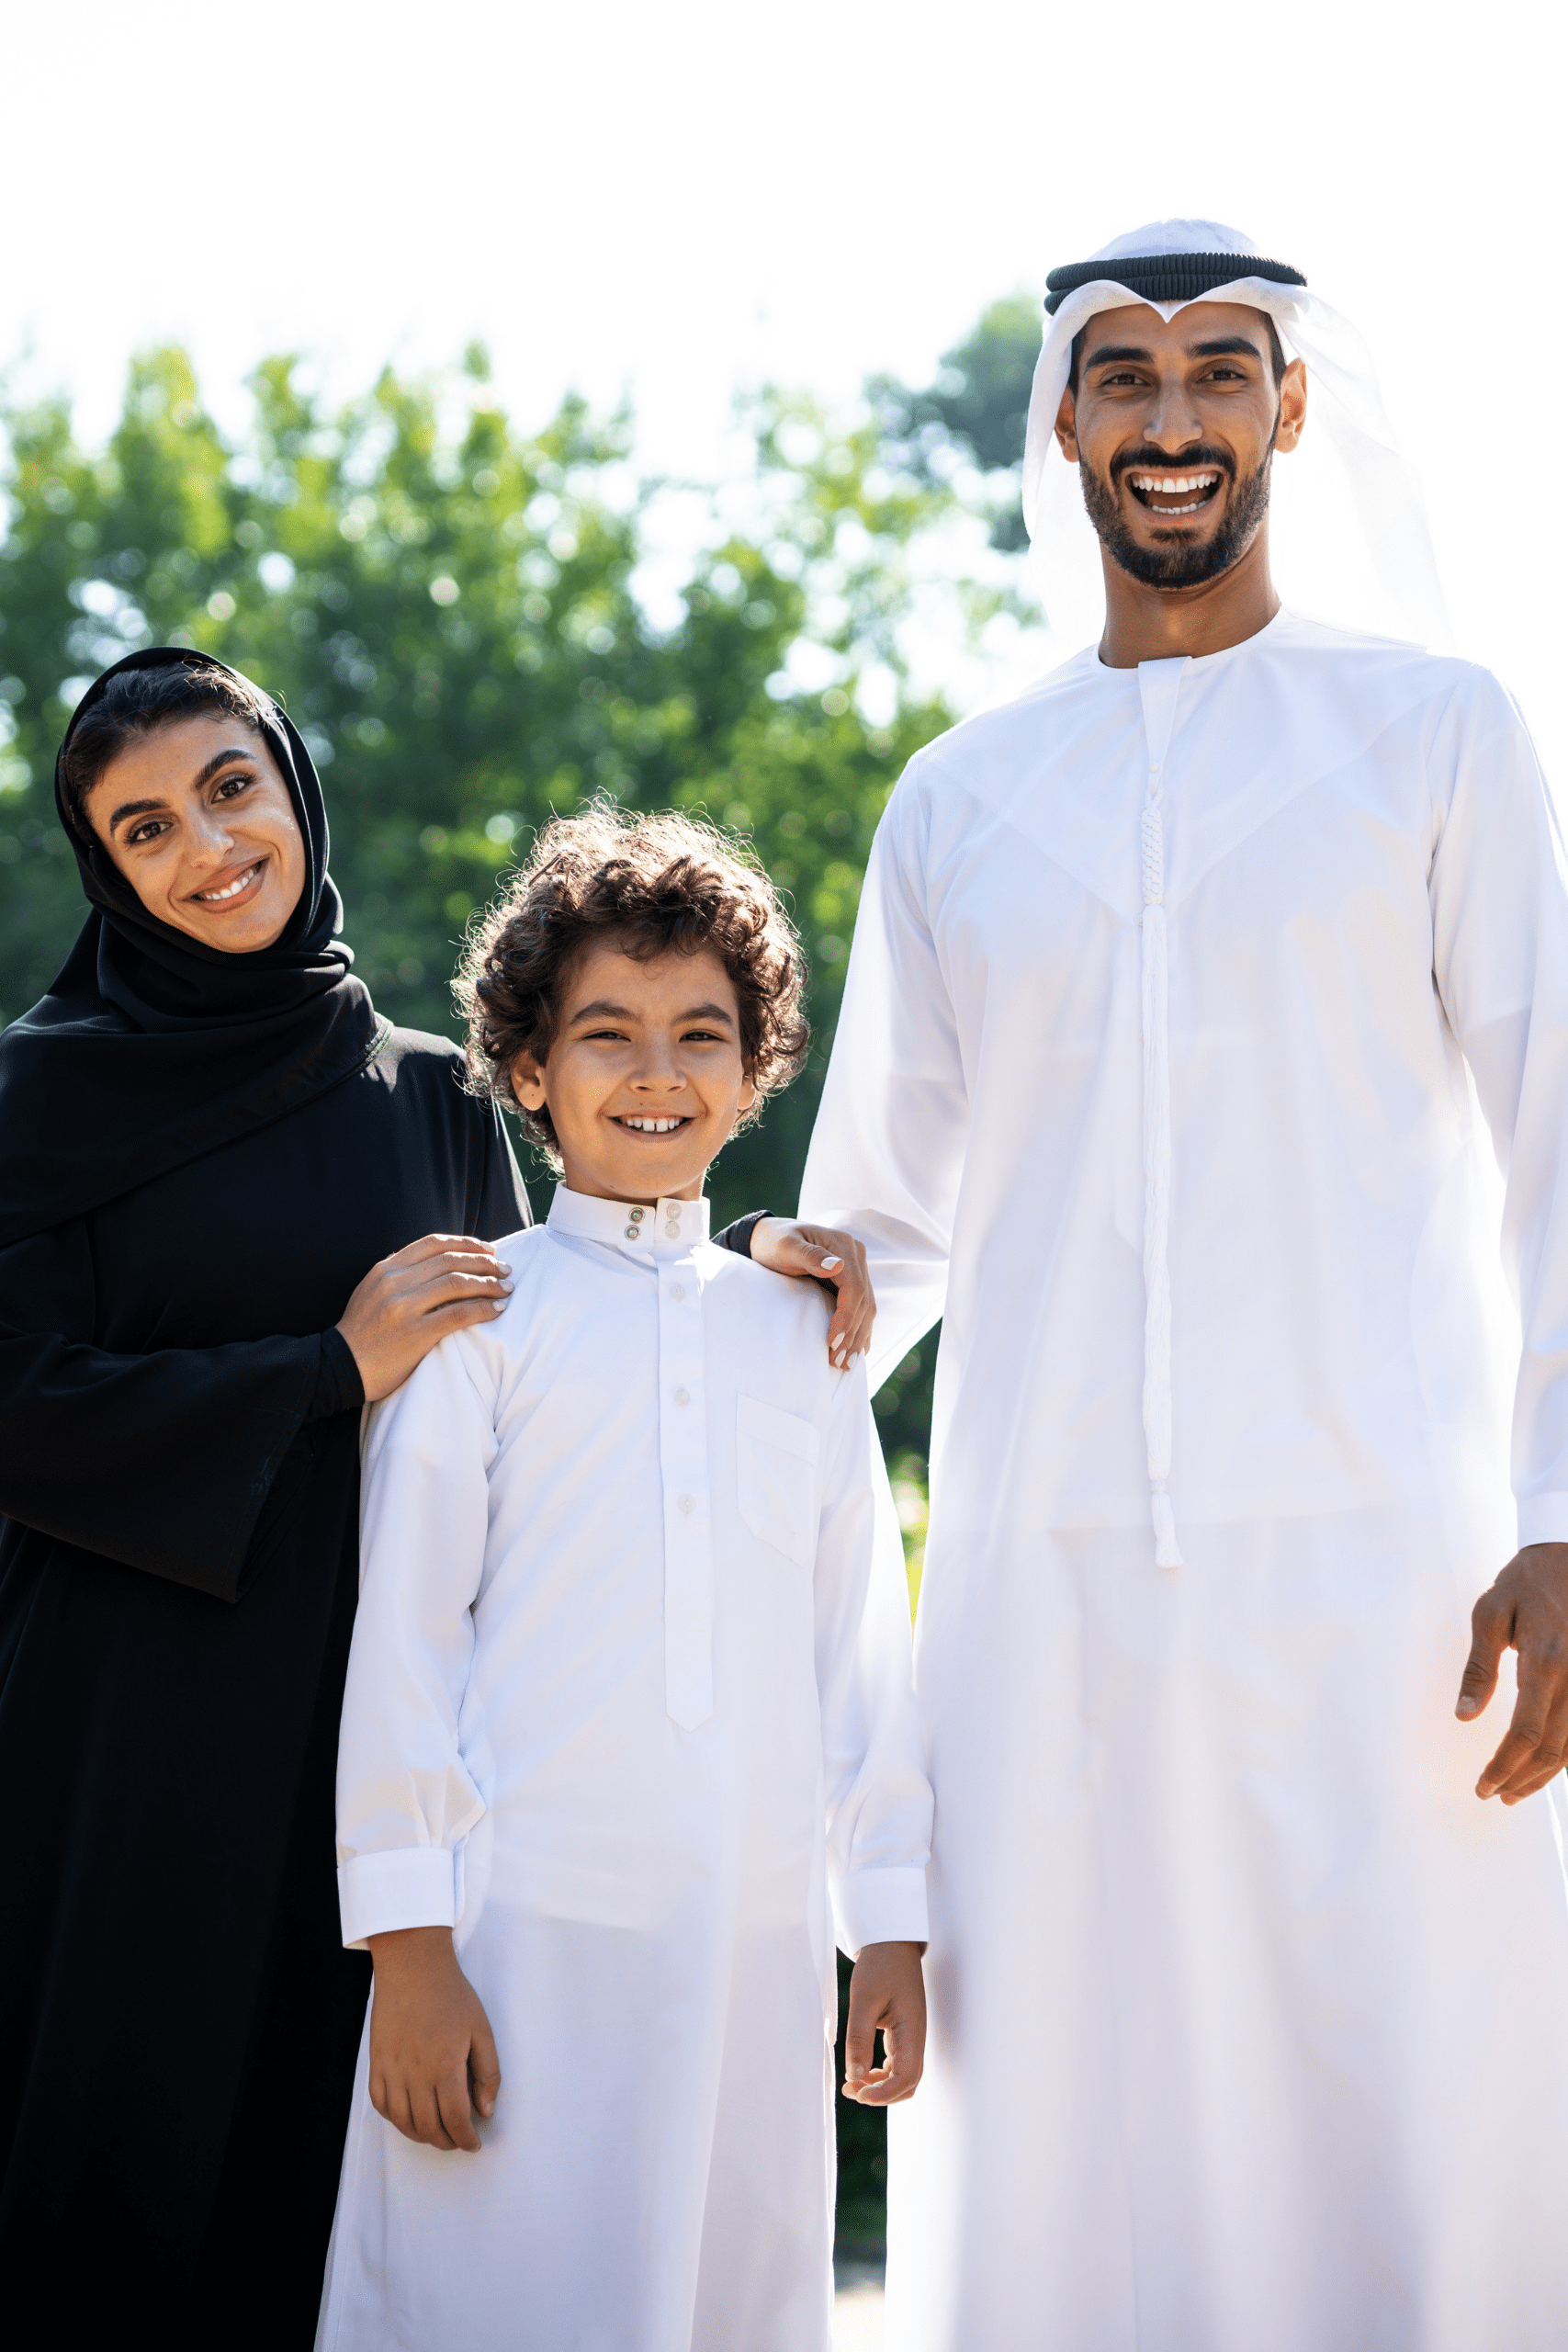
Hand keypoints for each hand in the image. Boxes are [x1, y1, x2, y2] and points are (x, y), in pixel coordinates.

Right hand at [337, 1233, 512, 1401]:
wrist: (339, 1368)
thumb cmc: (360, 1333)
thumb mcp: (370, 1290)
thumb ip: (396, 1273)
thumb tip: (426, 1259)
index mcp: (386, 1268)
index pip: (434, 1244)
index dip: (466, 1243)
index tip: (489, 1249)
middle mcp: (395, 1282)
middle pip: (451, 1260)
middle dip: (485, 1262)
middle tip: (506, 1268)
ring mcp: (404, 1307)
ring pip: (458, 1283)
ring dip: (489, 1283)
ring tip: (507, 1288)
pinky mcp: (415, 1333)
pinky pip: (459, 1314)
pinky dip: (483, 1309)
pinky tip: (497, 1309)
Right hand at [366, 1926, 500, 2152]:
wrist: (413, 1967)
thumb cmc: (451, 1996)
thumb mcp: (482, 2030)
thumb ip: (488, 2074)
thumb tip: (486, 2111)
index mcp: (444, 2067)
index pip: (455, 2120)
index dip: (466, 2139)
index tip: (474, 2144)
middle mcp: (415, 2075)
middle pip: (428, 2127)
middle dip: (446, 2142)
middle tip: (458, 2140)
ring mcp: (391, 2070)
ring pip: (403, 2122)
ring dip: (421, 2136)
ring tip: (437, 2134)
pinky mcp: (376, 2063)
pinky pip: (380, 2104)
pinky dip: (395, 2119)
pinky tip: (409, 2117)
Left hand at [747, 1220, 875, 1366]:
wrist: (769, 1238)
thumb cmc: (772, 1243)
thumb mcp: (784, 1247)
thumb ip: (808, 1255)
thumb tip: (836, 1266)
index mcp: (843, 1246)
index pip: (855, 1287)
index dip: (846, 1317)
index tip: (832, 1343)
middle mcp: (855, 1255)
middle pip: (864, 1301)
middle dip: (853, 1334)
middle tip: (839, 1363)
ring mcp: (856, 1268)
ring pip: (867, 1307)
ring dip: (859, 1337)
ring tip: (846, 1364)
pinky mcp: (852, 1279)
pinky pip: (862, 1307)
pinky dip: (860, 1330)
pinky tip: (856, 1350)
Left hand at [842, 1939, 925, 2105]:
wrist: (890, 1943)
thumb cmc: (880, 1966)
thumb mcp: (863, 2000)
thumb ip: (859, 2039)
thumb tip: (855, 2076)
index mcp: (912, 2030)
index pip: (906, 2077)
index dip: (884, 2094)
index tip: (860, 2095)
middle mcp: (915, 2038)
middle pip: (908, 2083)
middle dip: (882, 2095)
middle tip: (851, 2091)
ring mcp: (910, 2036)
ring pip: (902, 2076)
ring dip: (879, 2086)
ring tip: (852, 2083)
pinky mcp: (902, 2033)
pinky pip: (896, 2063)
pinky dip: (880, 2074)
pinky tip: (861, 2070)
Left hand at [1457, 1542, 1567, 1801]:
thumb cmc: (1525, 1582)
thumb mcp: (1489, 1613)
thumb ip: (1479, 1666)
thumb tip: (1464, 1716)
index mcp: (1544, 1660)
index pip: (1525, 1732)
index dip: (1504, 1766)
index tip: (1483, 1786)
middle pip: (1553, 1748)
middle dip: (1522, 1778)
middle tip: (1495, 1794)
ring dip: (1545, 1774)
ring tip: (1517, 1790)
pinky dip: (1566, 1754)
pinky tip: (1547, 1764)